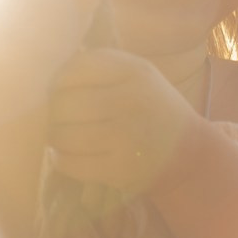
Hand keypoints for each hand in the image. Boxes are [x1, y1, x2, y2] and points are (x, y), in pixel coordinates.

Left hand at [45, 47, 201, 194]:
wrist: (189, 152)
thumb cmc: (153, 109)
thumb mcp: (139, 76)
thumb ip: (101, 68)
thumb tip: (48, 77)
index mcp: (134, 71)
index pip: (76, 69)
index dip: (59, 81)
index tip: (59, 91)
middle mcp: (131, 100)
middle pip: (65, 103)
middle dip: (54, 113)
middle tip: (58, 118)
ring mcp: (126, 137)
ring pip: (64, 135)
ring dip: (55, 137)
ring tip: (60, 137)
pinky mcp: (120, 169)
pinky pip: (71, 163)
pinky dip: (61, 160)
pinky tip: (65, 156)